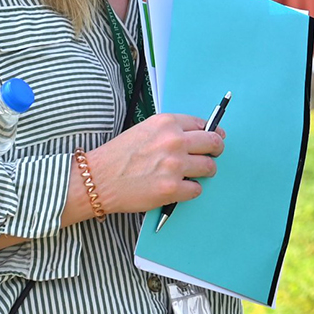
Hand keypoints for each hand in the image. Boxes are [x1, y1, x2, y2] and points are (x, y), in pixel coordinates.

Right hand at [64, 113, 224, 222]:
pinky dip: (190, 190)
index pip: (202, 124)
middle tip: (212, 156)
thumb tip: (198, 136)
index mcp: (166, 123)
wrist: (97, 179)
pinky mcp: (172, 188)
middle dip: (216, 150)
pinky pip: (197, 189)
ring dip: (204, 172)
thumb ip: (169, 131)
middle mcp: (173, 141)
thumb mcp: (144, 130)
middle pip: (214, 143)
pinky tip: (177, 188)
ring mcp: (174, 165)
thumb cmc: (118, 156)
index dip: (211, 132)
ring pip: (209, 168)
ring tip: (191, 175)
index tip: (215, 138)